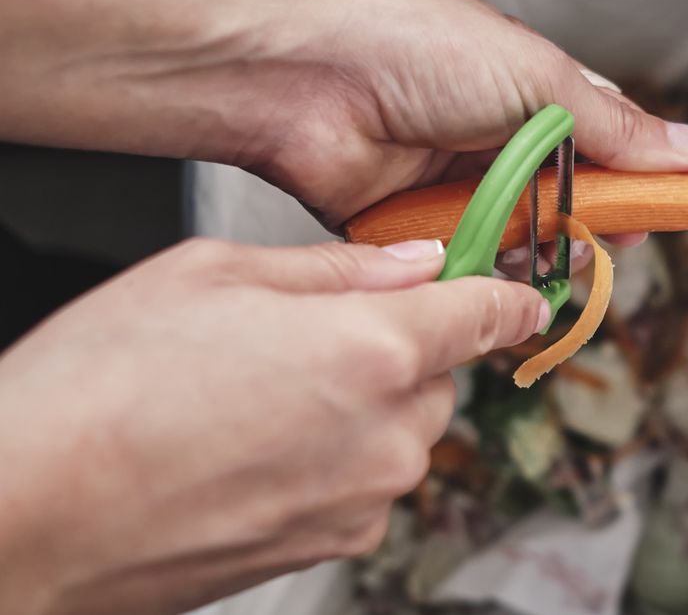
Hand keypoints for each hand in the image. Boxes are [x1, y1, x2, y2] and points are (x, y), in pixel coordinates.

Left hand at [0, 0, 687, 233]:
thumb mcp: (537, 78)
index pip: (619, 153)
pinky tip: (500, 271)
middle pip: (576, 212)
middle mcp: (504, 151)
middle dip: (599, 231)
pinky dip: (489, 273)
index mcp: (540, 103)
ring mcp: (463, 195)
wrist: (307, 76)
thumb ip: (616, 127)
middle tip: (616, 241)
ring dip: (544, 258)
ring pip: (527, 249)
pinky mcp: (420, 235)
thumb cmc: (414, 47)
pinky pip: (471, 268)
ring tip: (554, 254)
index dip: (659, 185)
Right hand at [0, 238, 544, 614]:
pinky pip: (363, 485)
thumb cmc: (98, 392)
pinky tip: (251, 446)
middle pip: (438, 376)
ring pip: (401, 433)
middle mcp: (386, 434)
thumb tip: (411, 264)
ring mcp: (362, 500)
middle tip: (308, 337)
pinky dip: (333, 459)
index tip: (518, 291)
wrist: (29, 514)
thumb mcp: (212, 274)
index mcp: (373, 349)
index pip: (486, 314)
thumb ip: (336, 268)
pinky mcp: (330, 545)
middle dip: (397, 350)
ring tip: (256, 396)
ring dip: (360, 408)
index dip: (506, 295)